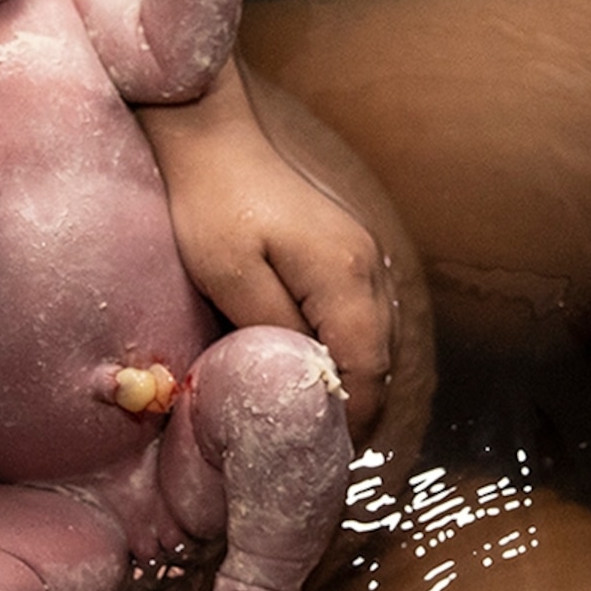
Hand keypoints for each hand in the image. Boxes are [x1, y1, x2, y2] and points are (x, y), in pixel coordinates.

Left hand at [154, 87, 393, 436]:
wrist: (210, 134)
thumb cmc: (209, 203)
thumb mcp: (229, 277)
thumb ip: (272, 332)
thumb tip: (302, 381)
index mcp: (345, 278)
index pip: (368, 372)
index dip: (351, 421)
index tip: (321, 456)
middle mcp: (368, 268)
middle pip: (381, 360)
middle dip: (356, 408)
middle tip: (317, 449)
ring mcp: (361, 255)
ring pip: (374, 340)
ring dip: (353, 381)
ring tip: (316, 419)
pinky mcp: (344, 249)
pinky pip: (359, 316)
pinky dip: (346, 351)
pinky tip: (315, 368)